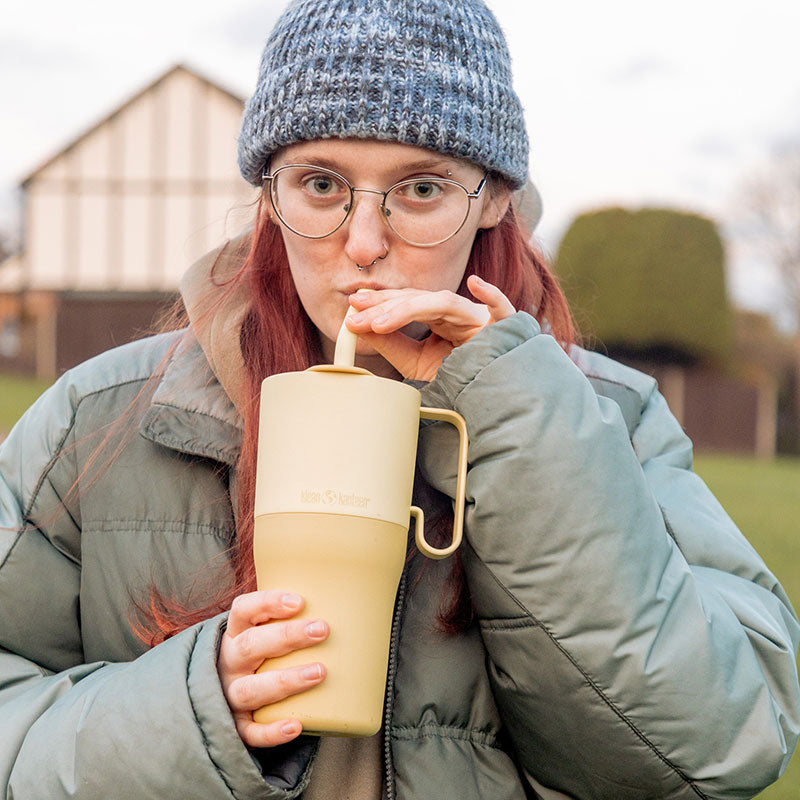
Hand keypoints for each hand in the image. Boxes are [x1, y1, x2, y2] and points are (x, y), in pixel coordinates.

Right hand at [217, 590, 328, 746]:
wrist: (226, 697)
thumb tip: (346, 605)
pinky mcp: (236, 725)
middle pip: (251, 646)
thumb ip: (293, 621)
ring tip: (319, 672)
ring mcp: (229, 694)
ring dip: (286, 680)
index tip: (299, 602)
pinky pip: (250, 732)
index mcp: (236, 633)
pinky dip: (271, 731)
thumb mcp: (265, 633)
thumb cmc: (261, 656)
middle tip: (322, 630)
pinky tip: (296, 725)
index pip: (243, 610)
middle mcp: (229, 662)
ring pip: (251, 689)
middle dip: (287, 637)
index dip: (268, 603)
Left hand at [345, 275, 514, 380]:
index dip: (380, 303)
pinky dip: (492, 295)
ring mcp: (480, 319)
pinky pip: (502, 309)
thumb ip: (390, 344)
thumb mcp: (416, 363)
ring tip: (380, 321)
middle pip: (420, 299)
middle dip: (386, 305)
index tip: (352, 308)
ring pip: (446, 303)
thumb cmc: (458, 380)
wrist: (491, 401)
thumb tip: (358, 325)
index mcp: (441, 319)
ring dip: (410, 308)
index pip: (408, 303)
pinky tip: (477, 284)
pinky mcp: (504, 329)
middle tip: (355, 312)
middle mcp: (458, 314)